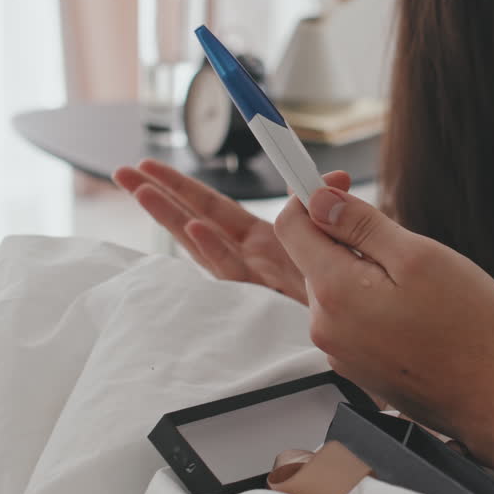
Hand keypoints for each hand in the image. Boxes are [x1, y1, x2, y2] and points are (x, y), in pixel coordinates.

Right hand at [112, 159, 350, 304]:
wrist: (369, 327)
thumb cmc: (353, 284)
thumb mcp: (340, 236)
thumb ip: (331, 206)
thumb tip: (333, 178)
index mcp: (263, 242)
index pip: (213, 208)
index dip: (181, 187)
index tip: (149, 167)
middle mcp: (249, 261)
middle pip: (195, 223)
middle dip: (160, 198)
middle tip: (124, 174)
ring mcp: (253, 281)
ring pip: (204, 247)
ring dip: (173, 217)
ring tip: (143, 192)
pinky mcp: (264, 299)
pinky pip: (235, 272)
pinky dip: (214, 249)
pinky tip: (196, 229)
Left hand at [272, 185, 493, 439]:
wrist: (490, 398)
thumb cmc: (467, 330)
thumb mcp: (418, 257)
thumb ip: (361, 225)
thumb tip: (319, 199)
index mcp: (335, 292)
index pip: (292, 225)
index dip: (314, 194)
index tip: (341, 183)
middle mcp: (326, 325)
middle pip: (316, 256)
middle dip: (351, 238)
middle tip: (404, 244)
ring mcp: (339, 350)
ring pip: (338, 286)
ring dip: (367, 272)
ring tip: (418, 286)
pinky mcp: (357, 364)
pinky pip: (353, 316)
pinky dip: (375, 302)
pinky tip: (417, 313)